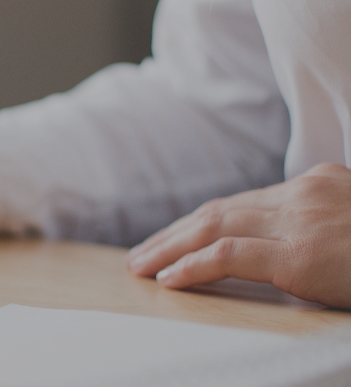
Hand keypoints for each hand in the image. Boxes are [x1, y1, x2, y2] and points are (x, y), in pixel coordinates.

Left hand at [127, 163, 350, 307]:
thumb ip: (318, 225)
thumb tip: (288, 247)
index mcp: (318, 182)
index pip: (243, 202)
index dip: (200, 222)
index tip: (174, 237)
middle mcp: (304, 192)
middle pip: (221, 211)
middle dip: (174, 234)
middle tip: (142, 253)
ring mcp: (301, 220)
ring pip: (215, 227)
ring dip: (170, 248)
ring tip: (142, 266)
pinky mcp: (300, 254)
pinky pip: (229, 256)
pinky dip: (192, 266)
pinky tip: (169, 277)